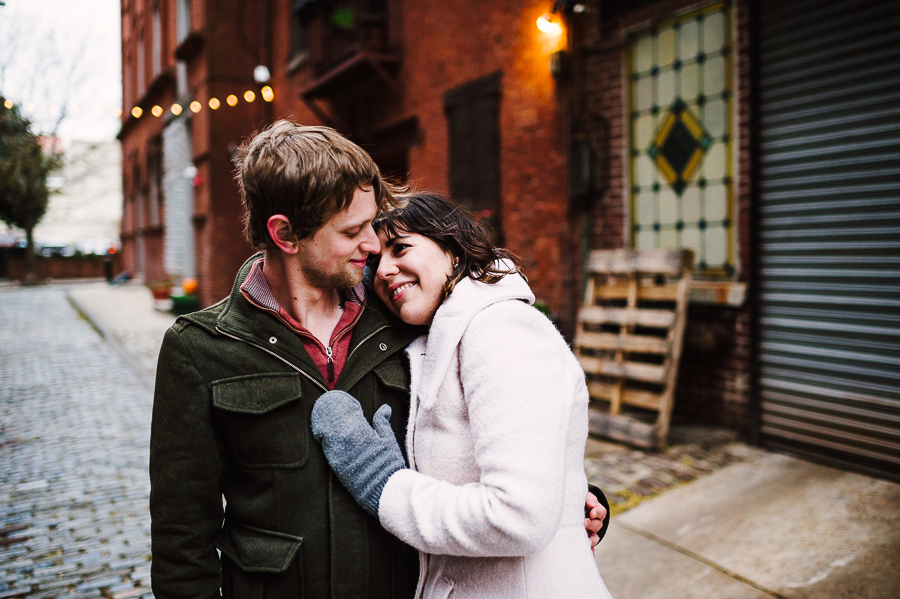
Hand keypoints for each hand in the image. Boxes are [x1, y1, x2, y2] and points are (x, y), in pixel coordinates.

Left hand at [311, 390, 405, 516]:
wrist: (383, 490)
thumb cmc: (389, 464)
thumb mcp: (388, 440)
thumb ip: (382, 422)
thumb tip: (384, 408)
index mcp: (359, 431)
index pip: (345, 413)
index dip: (344, 408)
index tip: (347, 405)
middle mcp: (345, 441)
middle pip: (332, 423)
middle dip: (333, 417)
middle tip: (335, 413)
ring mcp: (338, 454)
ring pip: (327, 436)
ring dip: (328, 430)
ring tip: (332, 426)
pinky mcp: (335, 467)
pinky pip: (327, 450)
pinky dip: (328, 443)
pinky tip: (331, 441)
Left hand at [584, 486, 610, 551]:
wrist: (570, 509)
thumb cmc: (578, 502)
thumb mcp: (583, 498)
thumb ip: (588, 499)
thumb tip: (591, 503)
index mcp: (596, 511)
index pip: (601, 512)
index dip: (597, 512)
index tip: (591, 512)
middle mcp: (595, 523)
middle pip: (597, 525)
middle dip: (591, 524)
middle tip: (584, 522)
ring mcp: (590, 533)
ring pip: (595, 537)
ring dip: (592, 539)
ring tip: (588, 541)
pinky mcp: (585, 540)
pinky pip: (590, 548)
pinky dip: (591, 551)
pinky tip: (590, 552)